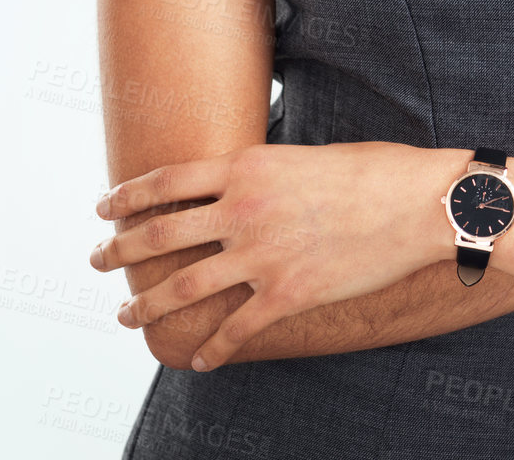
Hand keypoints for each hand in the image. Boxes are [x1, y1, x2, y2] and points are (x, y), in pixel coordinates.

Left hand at [89, 141, 460, 370]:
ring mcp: (262, 255)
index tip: (104, 207)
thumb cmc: (373, 169)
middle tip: (95, 260)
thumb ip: (263, 172)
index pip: (166, 180)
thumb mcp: (305, 155)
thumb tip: (237, 184)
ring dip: (146, 306)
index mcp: (247, 166)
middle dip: (118, 250)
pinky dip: (212, 350)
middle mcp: (243, 210)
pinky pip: (235, 330)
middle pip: (160, 234)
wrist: (418, 203)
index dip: (127, 196)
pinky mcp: (287, 294)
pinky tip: (200, 360)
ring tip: (127, 315)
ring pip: (182, 288)